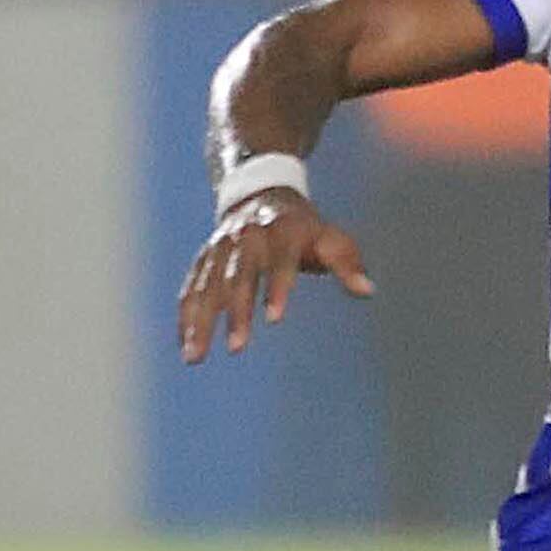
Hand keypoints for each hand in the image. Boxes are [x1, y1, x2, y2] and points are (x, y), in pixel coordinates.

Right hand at [177, 190, 373, 362]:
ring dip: (200, 321)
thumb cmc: (304, 228)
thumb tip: (366, 290)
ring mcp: (220, 248)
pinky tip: (184, 344)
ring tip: (196, 356)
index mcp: (280, 231)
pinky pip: (191, 288)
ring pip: (207, 286)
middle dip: (236, 312)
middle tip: (237, 347)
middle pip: (238, 276)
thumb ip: (347, 263)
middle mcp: (245, 237)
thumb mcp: (330, 237)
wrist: (260, 194)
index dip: (277, 287)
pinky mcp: (204, 259)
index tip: (275, 317)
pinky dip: (186, 315)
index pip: (280, 260)